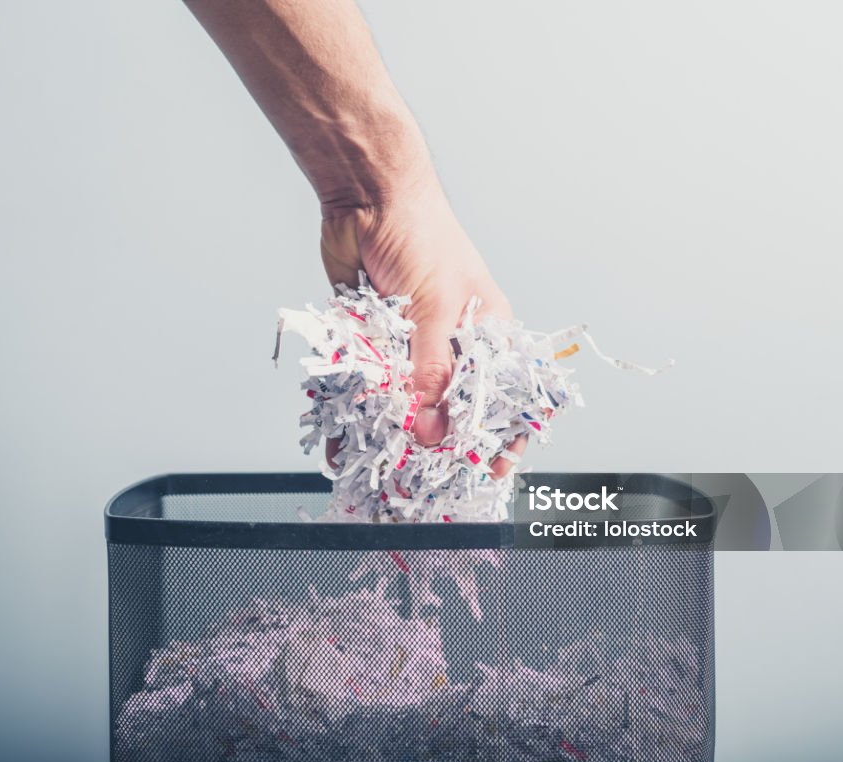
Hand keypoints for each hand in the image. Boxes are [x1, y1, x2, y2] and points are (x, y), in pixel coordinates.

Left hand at [320, 171, 526, 477]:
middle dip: (434, 447)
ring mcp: (408, 346)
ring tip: (374, 470)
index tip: (487, 475)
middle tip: (420, 483)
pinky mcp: (371, 343)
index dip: (497, 438)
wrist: (366, 196)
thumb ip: (432, 373)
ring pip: (402, 404)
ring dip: (388, 435)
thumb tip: (432, 432)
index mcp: (484, 337)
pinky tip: (342, 442)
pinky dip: (354, 413)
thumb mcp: (437, 310)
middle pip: (446, 410)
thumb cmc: (422, 237)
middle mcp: (448, 346)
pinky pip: (364, 388)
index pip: (500, 398)